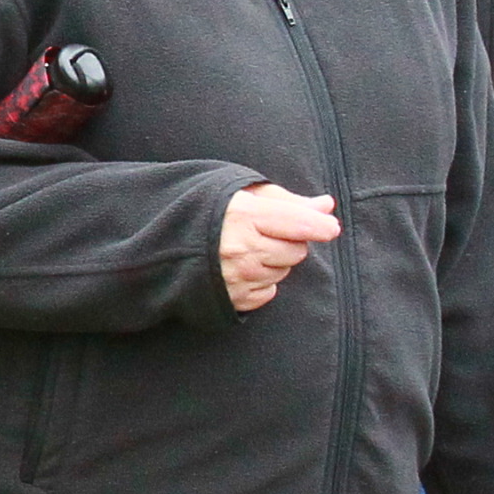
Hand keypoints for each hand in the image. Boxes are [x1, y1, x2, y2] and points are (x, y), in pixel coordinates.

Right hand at [219, 182, 340, 311]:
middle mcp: (241, 249)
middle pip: (297, 250)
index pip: (300, 224)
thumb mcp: (244, 194)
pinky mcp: (233, 299)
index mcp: (243, 215)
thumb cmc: (207, 212)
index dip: (320, 226)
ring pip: (284, 271)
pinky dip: (262, 281)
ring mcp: (237, 278)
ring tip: (248, 248)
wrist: (163, 247)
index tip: (330, 227)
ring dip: (275, 261)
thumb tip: (326, 205)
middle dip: (289, 240)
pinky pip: (269, 292)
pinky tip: (241, 268)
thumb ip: (288, 201)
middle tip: (266, 231)